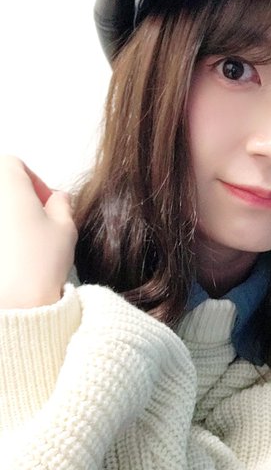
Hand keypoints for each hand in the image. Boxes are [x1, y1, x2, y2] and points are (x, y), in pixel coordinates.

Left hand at [0, 155, 77, 308]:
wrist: (13, 304)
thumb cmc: (39, 262)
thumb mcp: (65, 228)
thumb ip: (62, 204)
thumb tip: (57, 199)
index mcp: (5, 181)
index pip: (15, 165)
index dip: (35, 182)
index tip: (47, 203)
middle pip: (1, 188)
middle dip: (18, 202)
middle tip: (36, 224)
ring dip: (8, 223)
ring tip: (22, 246)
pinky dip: (1, 244)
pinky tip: (8, 260)